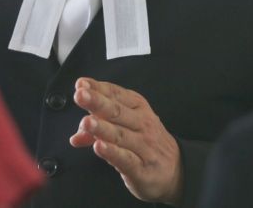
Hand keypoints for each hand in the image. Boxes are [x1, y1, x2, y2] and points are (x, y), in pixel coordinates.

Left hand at [69, 77, 182, 204]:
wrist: (177, 169)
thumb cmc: (145, 143)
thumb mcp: (125, 128)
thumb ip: (98, 129)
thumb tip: (75, 136)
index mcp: (137, 107)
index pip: (116, 94)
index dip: (98, 88)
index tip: (81, 84)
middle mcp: (142, 123)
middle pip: (117, 111)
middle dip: (97, 102)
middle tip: (80, 95)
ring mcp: (143, 146)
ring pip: (120, 135)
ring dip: (102, 127)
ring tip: (86, 122)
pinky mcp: (142, 168)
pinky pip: (126, 159)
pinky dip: (112, 152)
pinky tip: (99, 147)